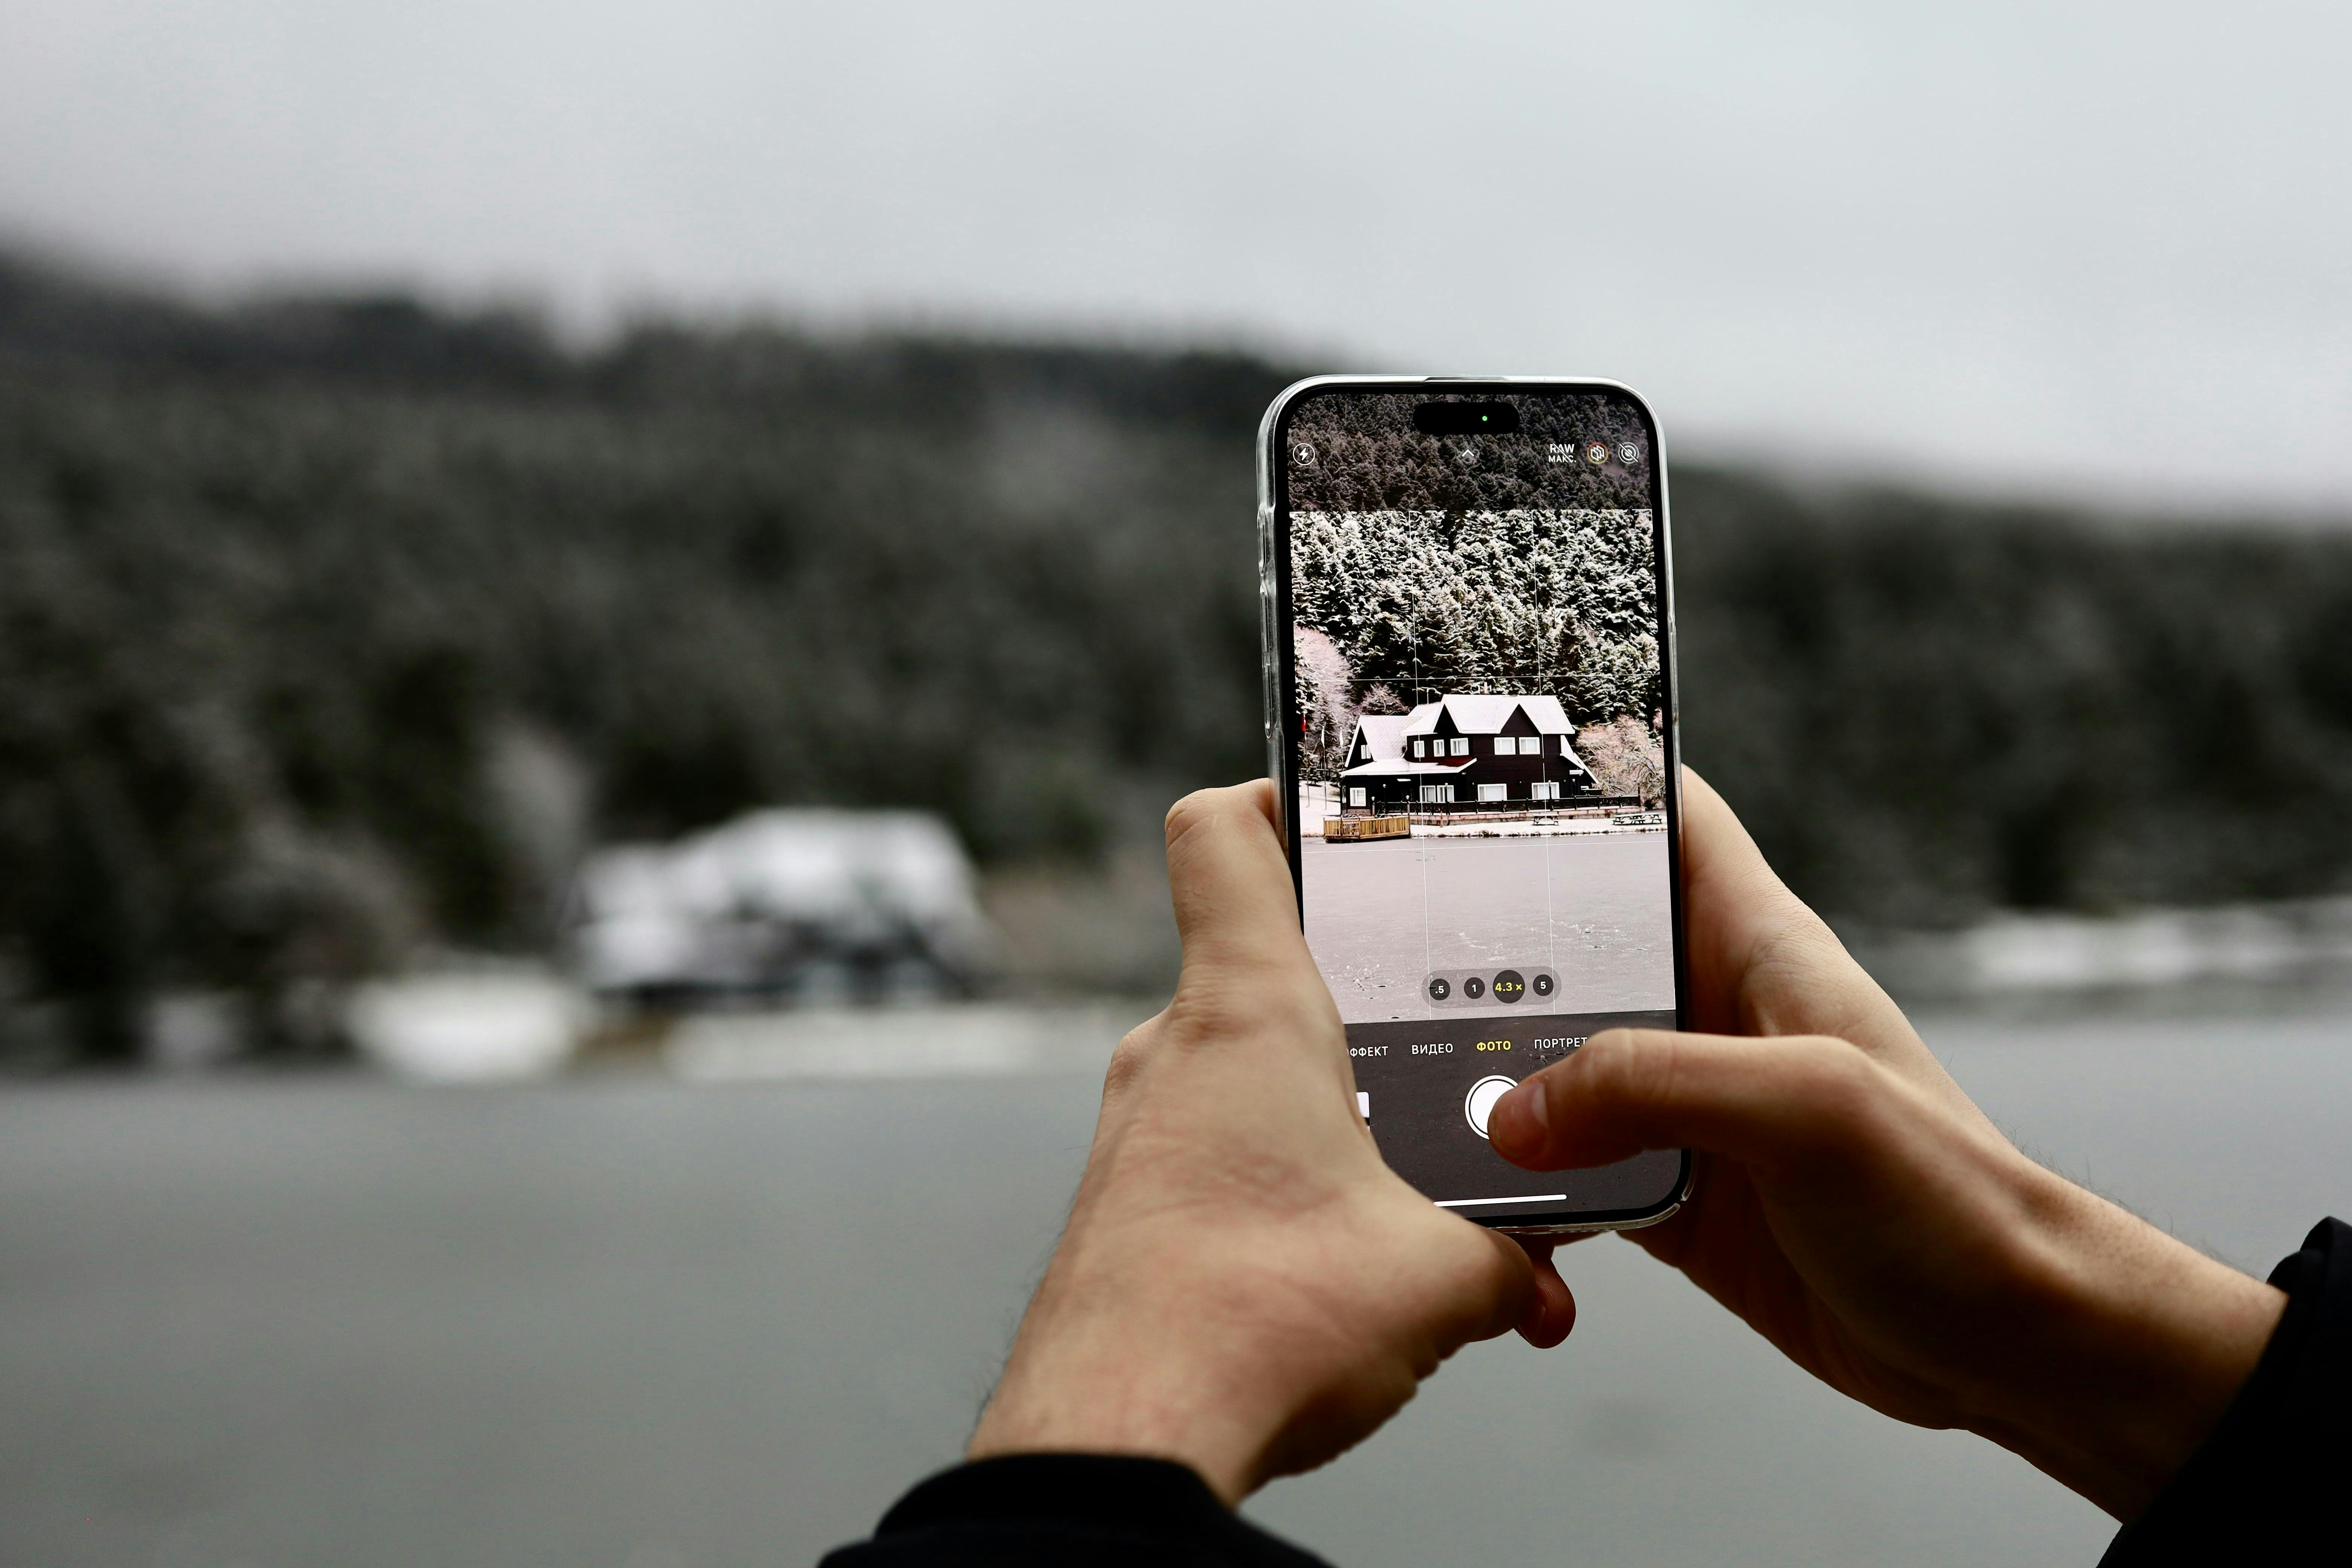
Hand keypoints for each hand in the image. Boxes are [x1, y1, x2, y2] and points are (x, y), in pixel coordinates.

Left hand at [967, 781, 1574, 1503]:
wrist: (1121, 1438)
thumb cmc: (1250, 1324)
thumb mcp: (1438, 1277)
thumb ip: (1508, 1255)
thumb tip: (1534, 1275)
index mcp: (1248, 1012)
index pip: (1221, 834)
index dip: (1275, 798)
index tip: (1337, 809)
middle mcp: (1174, 1053)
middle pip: (1264, 970)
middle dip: (1363, 1013)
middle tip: (1443, 1052)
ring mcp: (1139, 1132)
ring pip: (1250, 1083)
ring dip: (1336, 1128)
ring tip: (1416, 1201)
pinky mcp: (1128, 1209)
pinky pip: (1219, 1164)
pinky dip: (1288, 1195)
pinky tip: (1351, 1272)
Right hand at [1485, 769, 2284, 1520]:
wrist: (2006, 1343)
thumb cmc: (1958, 1204)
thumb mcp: (1809, 1108)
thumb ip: (1655, 1085)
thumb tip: (1522, 1112)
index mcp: (1755, 947)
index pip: (1666, 815)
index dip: (1586, 770)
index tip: (1484, 758)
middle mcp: (1708, 1014)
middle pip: (1568, 948)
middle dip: (1481, 955)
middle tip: (1393, 967)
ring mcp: (1683, 1106)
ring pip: (1545, 1068)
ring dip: (1486, 1097)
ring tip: (1426, 1121)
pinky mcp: (1667, 1193)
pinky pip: (1561, 1176)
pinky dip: (1520, 1201)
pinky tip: (1504, 1229)